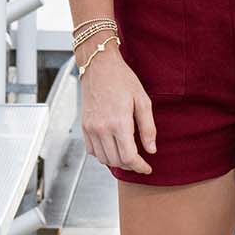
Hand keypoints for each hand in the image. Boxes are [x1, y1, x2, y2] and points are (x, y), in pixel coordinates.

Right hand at [79, 46, 157, 175]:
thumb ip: (148, 128)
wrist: (99, 66)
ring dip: (116, 161)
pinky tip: (113, 147)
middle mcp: (102, 128)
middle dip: (130, 165)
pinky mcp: (84, 126)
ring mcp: (90, 128)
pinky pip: (92, 151)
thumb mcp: (142, 100)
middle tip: (140, 161)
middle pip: (116, 161)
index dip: (140, 167)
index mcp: (119, 122)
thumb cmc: (122, 79)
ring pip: (103, 158)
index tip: (147, 168)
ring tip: (127, 154)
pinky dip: (103, 154)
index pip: (129, 157)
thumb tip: (151, 150)